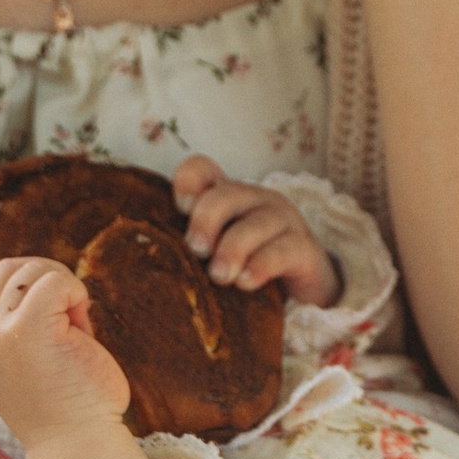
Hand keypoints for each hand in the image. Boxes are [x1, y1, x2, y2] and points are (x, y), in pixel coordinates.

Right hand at [0, 255, 132, 449]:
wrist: (79, 450)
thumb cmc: (74, 412)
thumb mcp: (36, 365)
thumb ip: (29, 330)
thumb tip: (53, 285)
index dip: (30, 289)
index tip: (60, 325)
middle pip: (7, 270)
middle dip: (47, 281)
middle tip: (75, 320)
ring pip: (28, 270)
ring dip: (61, 286)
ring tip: (79, 325)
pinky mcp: (27, 330)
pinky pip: (53, 281)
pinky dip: (75, 293)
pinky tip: (85, 327)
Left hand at [172, 158, 333, 302]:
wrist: (302, 289)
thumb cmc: (246, 266)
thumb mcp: (215, 254)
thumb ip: (192, 247)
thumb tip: (155, 259)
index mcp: (227, 196)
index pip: (202, 169)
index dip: (187, 183)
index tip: (180, 210)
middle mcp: (255, 200)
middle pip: (226, 194)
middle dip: (206, 221)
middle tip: (196, 251)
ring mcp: (282, 220)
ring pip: (256, 224)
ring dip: (233, 249)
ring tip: (220, 277)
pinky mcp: (304, 247)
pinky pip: (282, 250)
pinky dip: (261, 265)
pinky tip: (246, 283)